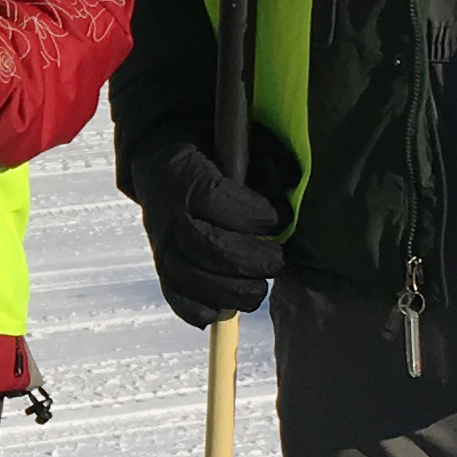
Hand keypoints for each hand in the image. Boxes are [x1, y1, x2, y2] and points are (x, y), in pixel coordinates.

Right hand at [133, 135, 281, 324]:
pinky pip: (180, 301)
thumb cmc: (211, 158)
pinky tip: (229, 305)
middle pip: (207, 246)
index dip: (251, 214)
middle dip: (252, 260)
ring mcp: (162, 248)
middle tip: (277, 260)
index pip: (213, 197)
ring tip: (258, 287)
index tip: (277, 218)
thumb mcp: (235, 146)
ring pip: (194, 280)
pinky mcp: (163, 272)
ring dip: (234, 291)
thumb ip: (265, 165)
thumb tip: (294, 197)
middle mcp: (166, 215)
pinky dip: (207, 310)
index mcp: (183, 176)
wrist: (162, 172)